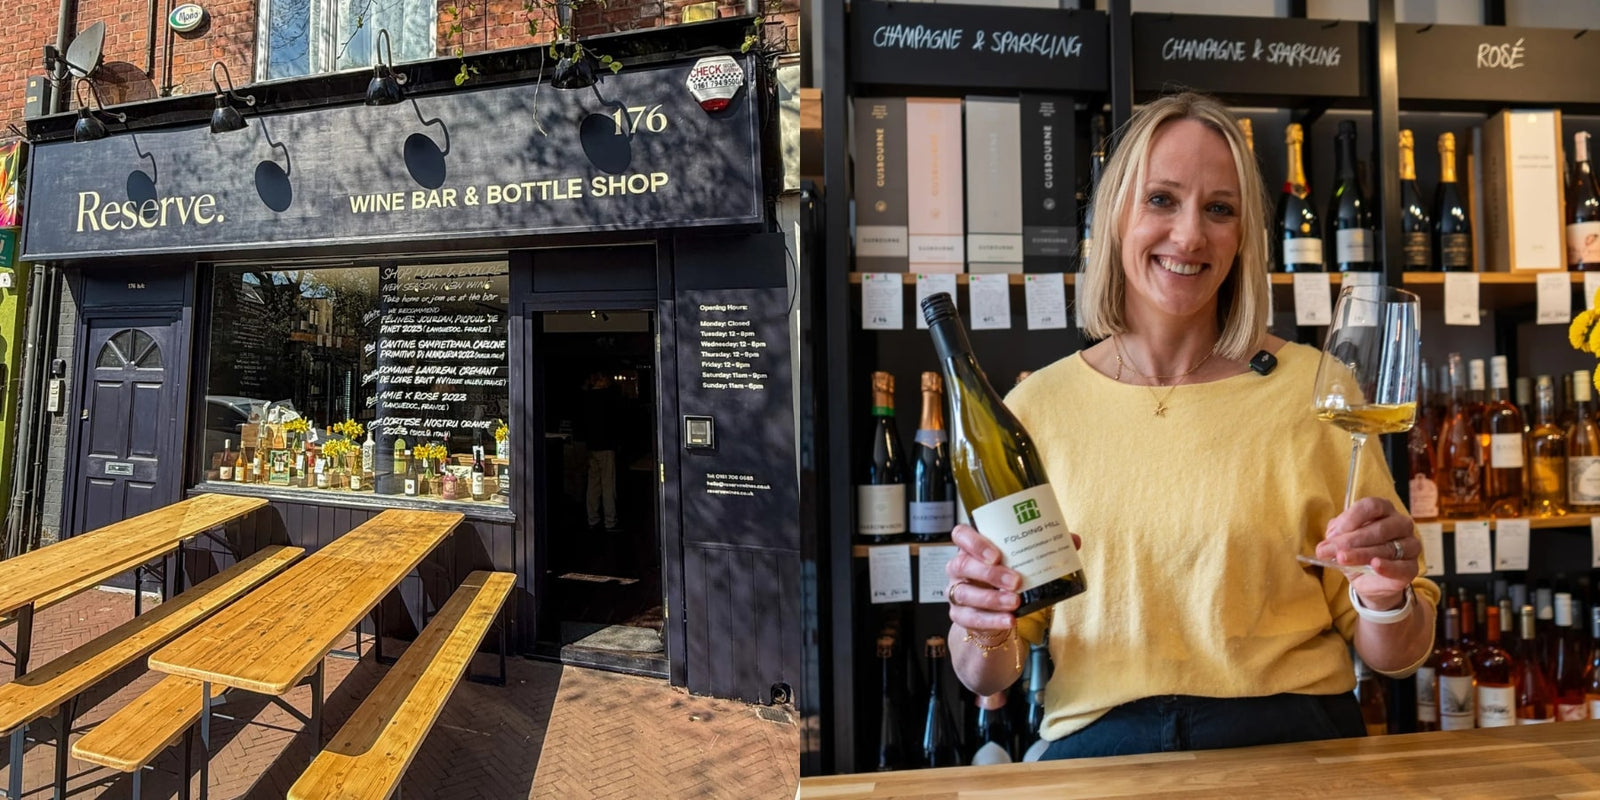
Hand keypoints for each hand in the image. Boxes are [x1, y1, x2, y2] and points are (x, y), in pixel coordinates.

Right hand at [946, 523, 1080, 631]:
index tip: (996, 554)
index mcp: (972, 548)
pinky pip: (971, 618)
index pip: (961, 536)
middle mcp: (959, 568)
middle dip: (989, 574)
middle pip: (963, 565)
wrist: (996, 612)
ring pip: (964, 593)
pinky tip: (1009, 621)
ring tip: (1015, 602)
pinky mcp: (960, 615)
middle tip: (1016, 581)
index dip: (974, 543)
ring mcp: (957, 592)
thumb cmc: (1006, 578)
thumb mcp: (1021, 563)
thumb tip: (1073, 540)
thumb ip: (1043, 549)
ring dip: (991, 599)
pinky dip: (991, 620)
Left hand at [1313, 496, 1417, 609]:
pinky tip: (1375, 565)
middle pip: (1378, 529)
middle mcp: (1401, 524)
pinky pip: (1402, 567)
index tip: (1332, 533)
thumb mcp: (1343, 540)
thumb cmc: (1356, 552)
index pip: (1371, 506)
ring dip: (1361, 554)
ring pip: (1387, 548)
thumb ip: (1337, 536)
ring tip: (1342, 559)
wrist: (1369, 580)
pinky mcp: (1412, 568)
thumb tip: (1329, 540)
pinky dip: (1387, 566)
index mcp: (1384, 510)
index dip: (1351, 518)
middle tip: (1328, 550)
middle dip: (1350, 540)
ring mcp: (1410, 545)